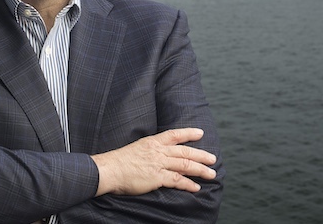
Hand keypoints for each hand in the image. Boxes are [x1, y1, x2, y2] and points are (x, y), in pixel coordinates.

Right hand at [90, 127, 216, 196]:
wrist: (109, 169)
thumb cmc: (119, 161)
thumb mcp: (136, 148)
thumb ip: (149, 150)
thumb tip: (157, 155)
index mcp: (152, 142)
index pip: (174, 134)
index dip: (189, 133)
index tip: (200, 133)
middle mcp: (158, 151)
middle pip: (185, 152)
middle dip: (201, 155)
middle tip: (213, 159)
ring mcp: (158, 164)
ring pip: (185, 165)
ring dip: (200, 170)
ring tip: (211, 174)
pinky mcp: (157, 177)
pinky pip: (177, 180)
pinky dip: (188, 184)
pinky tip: (196, 187)